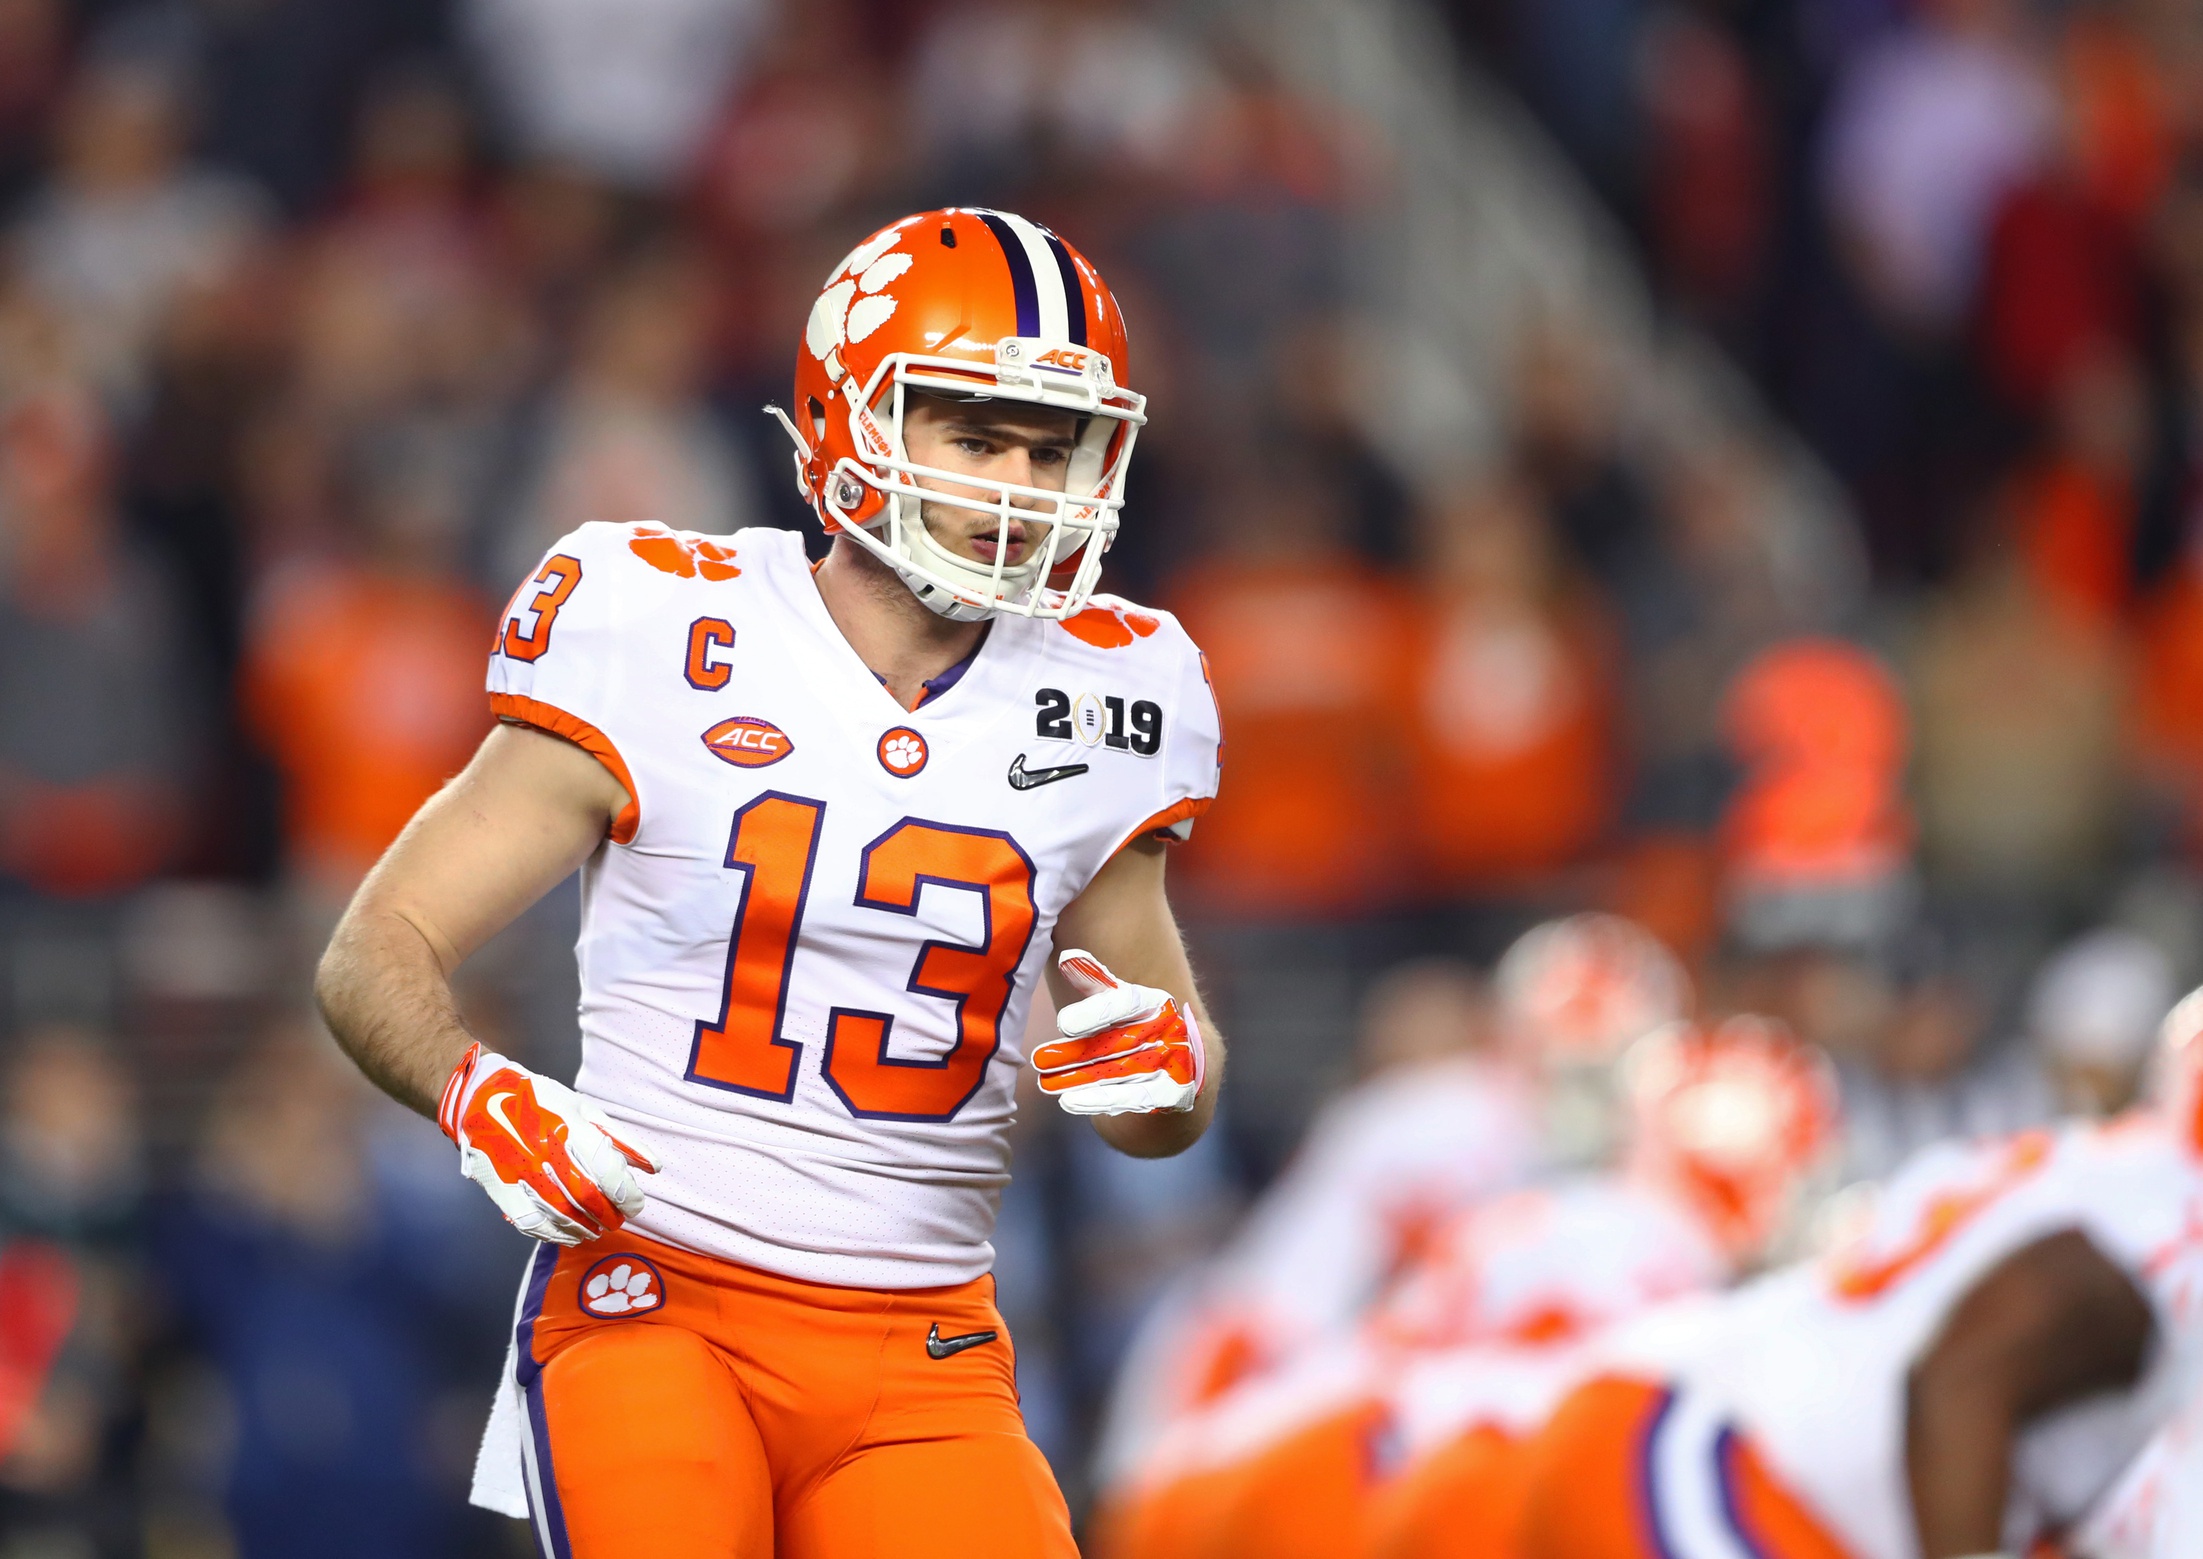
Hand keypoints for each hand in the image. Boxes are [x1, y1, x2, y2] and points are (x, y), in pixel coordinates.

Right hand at [437, 1044, 661, 1244]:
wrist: (481, 1098)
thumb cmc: (540, 1102)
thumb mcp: (583, 1110)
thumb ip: (620, 1139)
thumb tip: (654, 1168)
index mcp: (569, 1126)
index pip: (606, 1169)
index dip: (627, 1193)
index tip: (636, 1204)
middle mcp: (544, 1150)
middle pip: (586, 1195)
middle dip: (609, 1214)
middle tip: (620, 1219)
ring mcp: (520, 1171)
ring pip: (561, 1213)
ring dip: (585, 1228)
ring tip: (597, 1230)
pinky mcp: (501, 1188)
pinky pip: (531, 1222)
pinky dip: (554, 1234)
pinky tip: (569, 1235)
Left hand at [1033, 950, 1203, 1115]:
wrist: (1179, 1060)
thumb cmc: (1137, 1022)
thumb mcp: (1118, 998)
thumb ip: (1094, 980)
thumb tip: (1067, 959)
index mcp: (1156, 1001)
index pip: (1126, 1003)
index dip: (1095, 1013)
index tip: (1062, 1024)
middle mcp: (1168, 1030)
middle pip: (1117, 1042)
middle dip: (1075, 1053)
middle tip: (1038, 1059)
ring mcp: (1173, 1063)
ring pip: (1121, 1071)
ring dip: (1081, 1079)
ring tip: (1045, 1084)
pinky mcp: (1173, 1093)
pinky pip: (1135, 1098)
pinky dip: (1101, 1099)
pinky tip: (1069, 1101)